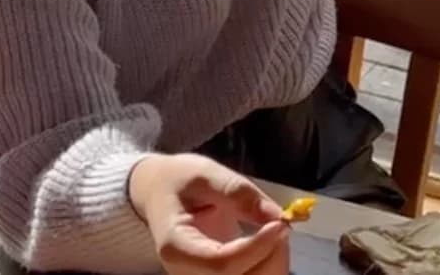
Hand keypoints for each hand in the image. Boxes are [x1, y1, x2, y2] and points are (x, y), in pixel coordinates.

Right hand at [129, 154, 289, 274]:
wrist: (158, 194)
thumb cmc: (178, 180)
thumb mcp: (204, 174)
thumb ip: (238, 192)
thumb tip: (278, 215)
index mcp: (176, 247)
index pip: (222, 265)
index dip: (256, 248)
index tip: (280, 223)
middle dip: (270, 257)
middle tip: (281, 222)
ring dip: (273, 262)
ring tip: (274, 228)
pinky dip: (268, 265)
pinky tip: (269, 242)